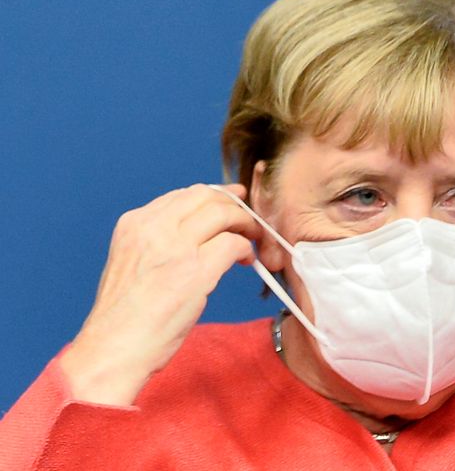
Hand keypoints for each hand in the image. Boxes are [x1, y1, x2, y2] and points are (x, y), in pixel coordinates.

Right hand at [60, 184, 260, 404]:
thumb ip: (158, 242)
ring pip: (224, 213)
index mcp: (135, 224)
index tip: (230, 202)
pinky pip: (233, 244)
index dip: (213, 196)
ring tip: (252, 239)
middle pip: (206, 195)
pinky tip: (246, 261)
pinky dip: (245, 249)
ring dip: (245, 223)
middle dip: (233, 203)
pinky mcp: (195, 270)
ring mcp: (175, 247)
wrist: (112, 349)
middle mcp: (152, 227)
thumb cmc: (124, 317)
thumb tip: (196, 235)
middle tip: (248, 218)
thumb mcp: (132, 263)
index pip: (183, 194)